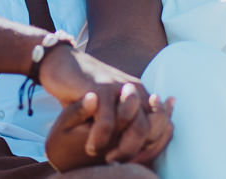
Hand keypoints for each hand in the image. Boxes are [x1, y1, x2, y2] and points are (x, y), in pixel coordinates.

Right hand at [46, 92, 174, 170]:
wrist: (64, 64)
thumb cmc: (86, 90)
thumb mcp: (108, 106)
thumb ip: (125, 120)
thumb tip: (141, 146)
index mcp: (141, 96)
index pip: (161, 126)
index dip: (151, 149)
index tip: (134, 161)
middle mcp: (136, 91)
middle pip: (151, 129)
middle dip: (135, 151)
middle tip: (116, 162)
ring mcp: (120, 88)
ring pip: (136, 126)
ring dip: (122, 149)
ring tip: (105, 157)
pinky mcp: (101, 89)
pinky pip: (108, 123)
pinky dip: (100, 140)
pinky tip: (90, 146)